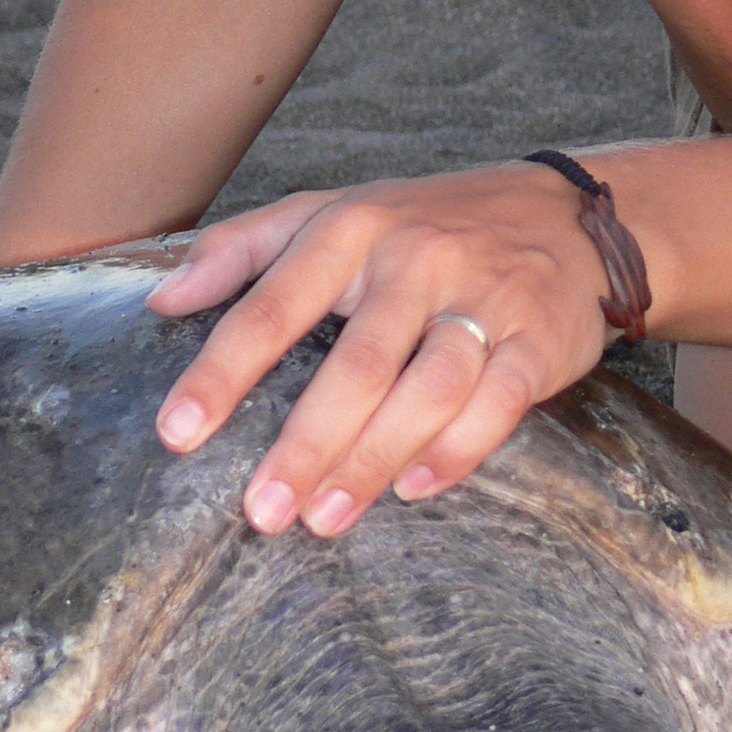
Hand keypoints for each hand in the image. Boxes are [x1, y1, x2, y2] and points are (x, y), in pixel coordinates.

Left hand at [143, 163, 622, 536]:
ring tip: (324, 519)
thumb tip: (162, 299)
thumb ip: (242, 249)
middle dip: (305, 443)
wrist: (569, 215)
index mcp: (353, 229)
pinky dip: (456, 450)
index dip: (222, 372)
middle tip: (261, 510)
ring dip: (374, 460)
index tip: (178, 433)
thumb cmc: (428, 224)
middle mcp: (417, 260)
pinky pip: (499, 402)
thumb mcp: (332, 211)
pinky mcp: (539, 339)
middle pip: (356, 363)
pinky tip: (414, 490)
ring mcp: (484, 298)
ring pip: (427, 388)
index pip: (274, 305)